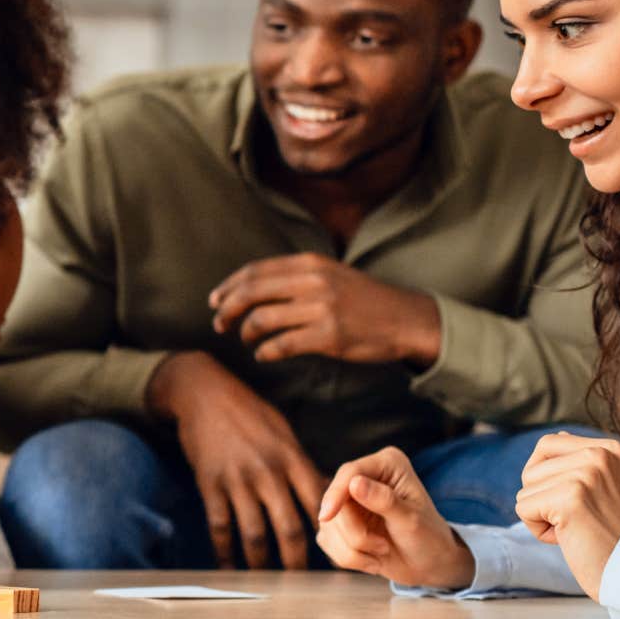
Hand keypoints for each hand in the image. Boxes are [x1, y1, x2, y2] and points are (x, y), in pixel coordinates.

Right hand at [149, 351, 327, 568]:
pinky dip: (224, 551)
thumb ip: (301, 465)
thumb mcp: (283, 432)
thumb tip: (325, 496)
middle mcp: (267, 472)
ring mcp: (237, 479)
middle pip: (289, 528)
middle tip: (302, 581)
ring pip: (255, 534)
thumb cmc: (249, 412)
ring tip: (266, 580)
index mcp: (292, 458)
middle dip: (297, 561)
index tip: (337, 553)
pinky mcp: (210, 483)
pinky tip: (228, 566)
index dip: (331, 533)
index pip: (319, 504)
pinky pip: (219, 526)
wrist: (203, 393)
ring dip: (261, 563)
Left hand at [210, 253, 440, 365]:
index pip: (254, 271)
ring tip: (245, 339)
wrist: (405, 318)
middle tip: (219, 324)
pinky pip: (281, 345)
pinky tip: (263, 355)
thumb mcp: (328, 274)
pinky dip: (265, 352)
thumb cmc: (361, 299)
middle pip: (250, 293)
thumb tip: (249, 288)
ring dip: (245, 332)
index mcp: (308, 264)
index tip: (214, 300)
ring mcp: (321, 309)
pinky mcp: (329, 336)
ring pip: (261, 320)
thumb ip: (293, 277)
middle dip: (227, 309)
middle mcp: (312, 282)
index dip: (228, 286)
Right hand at [316, 446, 472, 588]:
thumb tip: (354, 483)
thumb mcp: (411, 519)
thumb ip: (384, 500)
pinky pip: (327, 541)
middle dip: (356, 533)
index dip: (336, 493)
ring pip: (328, 526)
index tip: (328, 516)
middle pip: (335, 502)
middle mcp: (364, 477)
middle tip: (382, 546)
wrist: (430, 565)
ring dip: (355, 549)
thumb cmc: (428, 537)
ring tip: (382, 550)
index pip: (350, 472)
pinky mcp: (339, 523)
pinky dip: (349, 557)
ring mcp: (348, 501)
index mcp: (386, 465)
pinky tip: (372, 557)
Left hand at [514, 432, 619, 599]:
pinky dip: (538, 529)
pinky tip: (569, 537)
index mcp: (611, 448)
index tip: (579, 500)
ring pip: (525, 489)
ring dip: (542, 514)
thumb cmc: (609, 531)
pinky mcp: (570, 498)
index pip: (548, 443)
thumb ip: (579, 459)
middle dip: (543, 498)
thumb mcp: (603, 485)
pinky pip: (523, 508)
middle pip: (532, 468)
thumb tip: (558, 436)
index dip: (547, 477)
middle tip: (579, 517)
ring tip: (576, 526)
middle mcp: (601, 455)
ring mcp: (586, 475)